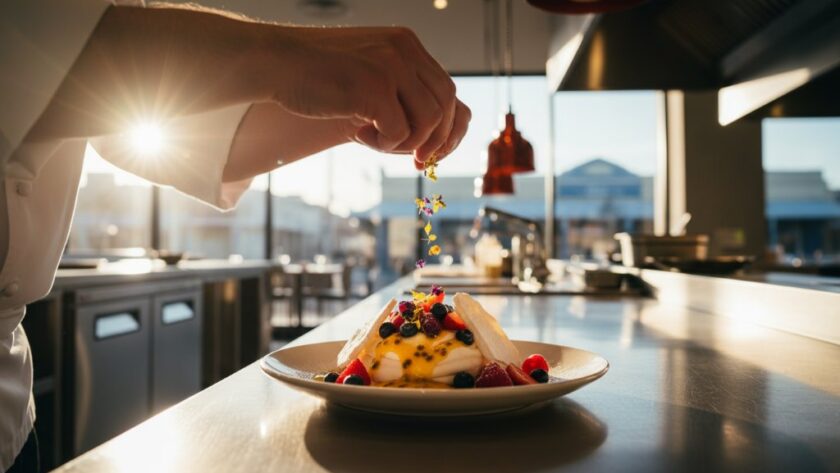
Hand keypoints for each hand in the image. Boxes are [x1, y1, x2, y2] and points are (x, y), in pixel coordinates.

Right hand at [271, 26, 470, 164]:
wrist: (277, 62)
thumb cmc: (318, 75)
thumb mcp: (368, 75)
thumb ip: (399, 94)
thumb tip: (431, 141)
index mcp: (407, 44)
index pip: (447, 90)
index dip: (447, 127)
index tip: (431, 151)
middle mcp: (405, 50)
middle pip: (446, 106)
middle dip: (435, 141)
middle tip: (416, 162)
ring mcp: (392, 66)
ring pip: (429, 121)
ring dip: (406, 142)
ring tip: (374, 139)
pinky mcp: (376, 87)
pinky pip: (401, 132)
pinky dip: (384, 144)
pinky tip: (359, 135)